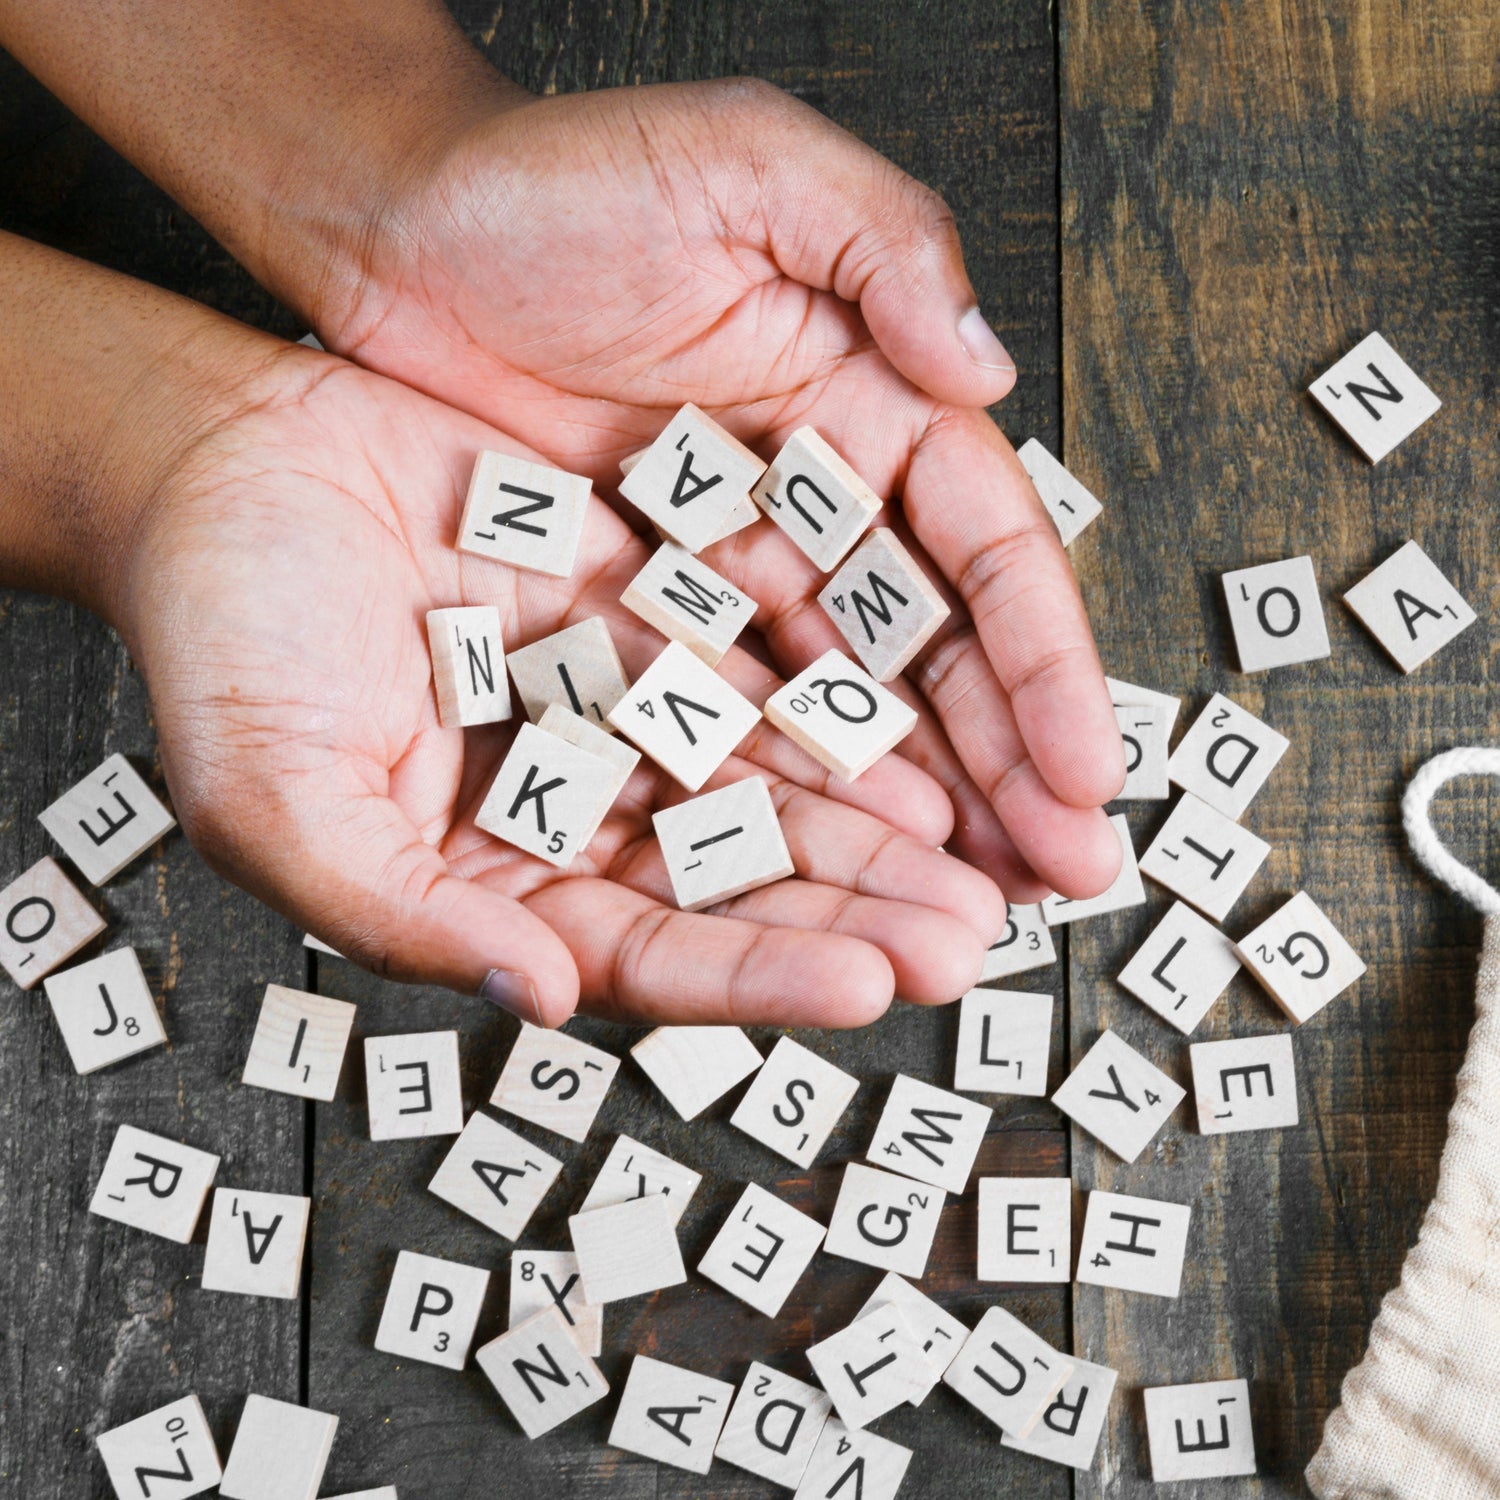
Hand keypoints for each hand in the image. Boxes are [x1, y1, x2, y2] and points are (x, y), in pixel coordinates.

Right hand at [119, 339, 1004, 1024]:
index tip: (867, 984)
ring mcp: (616, 712)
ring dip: (872, 817)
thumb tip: (540, 1000)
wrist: (220, 467)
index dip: (756, 976)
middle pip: (735, 882)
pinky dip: (830, 695)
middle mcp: (574, 810)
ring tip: (980, 852)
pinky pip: (754, 660)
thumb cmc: (222, 641)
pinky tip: (918, 726)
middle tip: (969, 940)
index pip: (645, 951)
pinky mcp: (642, 613)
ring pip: (767, 781)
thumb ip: (402, 914)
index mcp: (494, 882)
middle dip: (854, 911)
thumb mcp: (278, 800)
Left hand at [316, 79, 1126, 899]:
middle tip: (1060, 879)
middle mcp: (820, 493)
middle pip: (936, 651)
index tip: (1085, 774)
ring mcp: (734, 557)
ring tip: (968, 904)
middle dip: (1007, 766)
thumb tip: (987, 369)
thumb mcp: (751, 164)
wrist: (400, 230)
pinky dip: (784, 782)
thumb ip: (885, 248)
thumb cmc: (563, 178)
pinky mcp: (647, 600)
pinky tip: (829, 859)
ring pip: (847, 699)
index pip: (985, 551)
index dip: (1044, 665)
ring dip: (916, 801)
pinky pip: (729, 705)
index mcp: (872, 397)